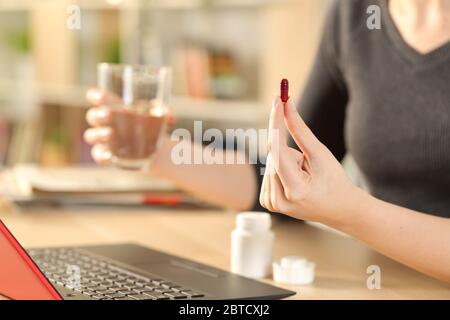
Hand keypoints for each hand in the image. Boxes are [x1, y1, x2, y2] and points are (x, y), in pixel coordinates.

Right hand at [83, 88, 173, 164]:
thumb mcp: (159, 115)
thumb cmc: (151, 125)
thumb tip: (170, 117)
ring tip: (110, 134)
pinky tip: (109, 156)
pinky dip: (102, 156)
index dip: (95, 95)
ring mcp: (104, 140)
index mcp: (112, 107)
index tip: (99, 96)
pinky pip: (98, 156)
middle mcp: (104, 123)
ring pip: (91, 136)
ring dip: (98, 134)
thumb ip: (165, 112)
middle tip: (108, 115)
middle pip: (92, 116)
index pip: (97, 97)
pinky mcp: (107, 155)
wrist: (153, 148)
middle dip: (97, 115)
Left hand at [259, 96, 359, 225]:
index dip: (276, 122)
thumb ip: (300, 129)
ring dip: (285, 161)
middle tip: (307, 165)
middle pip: (273, 155)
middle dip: (289, 150)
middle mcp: (279, 200)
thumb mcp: (320, 153)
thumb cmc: (333, 180)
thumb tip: (286, 103)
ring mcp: (271, 203)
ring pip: (270, 162)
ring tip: (303, 176)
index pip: (276, 149)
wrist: (339, 209)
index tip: (277, 100)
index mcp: (295, 189)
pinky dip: (280, 169)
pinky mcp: (267, 202)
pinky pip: (268, 172)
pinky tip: (295, 181)